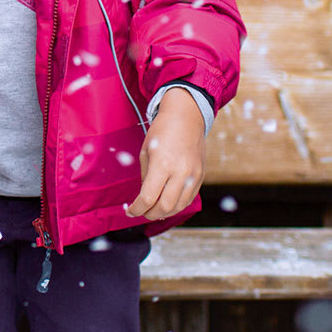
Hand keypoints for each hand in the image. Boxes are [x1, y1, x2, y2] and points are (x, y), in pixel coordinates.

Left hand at [126, 89, 204, 220]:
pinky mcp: (201, 176)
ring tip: (153, 210)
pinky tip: (167, 203)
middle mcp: (180, 172)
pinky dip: (177, 206)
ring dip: (164, 213)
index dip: (136, 209)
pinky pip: (189, 199)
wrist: (186, 117)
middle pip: (164, 207)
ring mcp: (193, 175)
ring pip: (179, 207)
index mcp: (162, 164)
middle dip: (150, 214)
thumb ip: (145, 177)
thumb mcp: (146, 152)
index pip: (148, 198)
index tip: (130, 211)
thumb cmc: (162, 131)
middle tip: (141, 212)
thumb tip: (145, 197)